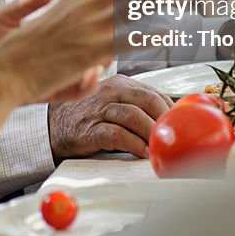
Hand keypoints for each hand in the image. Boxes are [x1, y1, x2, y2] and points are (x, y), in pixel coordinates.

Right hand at [0, 0, 197, 106]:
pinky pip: (127, 41)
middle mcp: (81, 8)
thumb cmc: (4, 53)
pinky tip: (174, 32)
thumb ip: (38, 1)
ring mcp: (85, 29)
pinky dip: (151, 36)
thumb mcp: (19, 16)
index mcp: (69, 0)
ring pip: (134, 4)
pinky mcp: (87, 53)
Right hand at [48, 74, 173, 160]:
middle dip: (164, 120)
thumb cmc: (88, 115)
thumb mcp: (114, 102)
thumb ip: (137, 106)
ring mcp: (99, 109)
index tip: (180, 125)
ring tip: (161, 146)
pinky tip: (143, 152)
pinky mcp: (90, 128)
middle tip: (175, 136)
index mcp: (120, 83)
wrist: (53, 125)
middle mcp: (110, 91)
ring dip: (152, 133)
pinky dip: (134, 144)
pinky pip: (117, 134)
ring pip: (134, 116)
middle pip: (147, 100)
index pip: (154, 93)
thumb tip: (170, 121)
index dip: (170, 111)